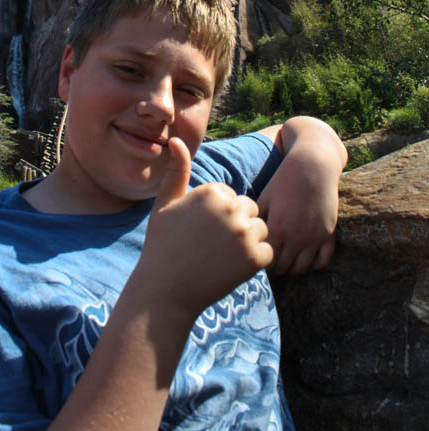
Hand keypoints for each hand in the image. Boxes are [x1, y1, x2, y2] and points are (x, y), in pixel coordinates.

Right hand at [138, 137, 272, 319]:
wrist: (165, 291)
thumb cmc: (162, 244)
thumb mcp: (165, 203)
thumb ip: (177, 170)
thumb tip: (177, 140)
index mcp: (212, 191)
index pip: (231, 196)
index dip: (216, 215)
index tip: (198, 232)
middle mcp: (231, 207)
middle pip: (250, 209)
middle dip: (236, 226)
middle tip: (210, 246)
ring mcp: (244, 233)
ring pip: (261, 229)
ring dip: (247, 242)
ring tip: (220, 257)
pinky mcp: (255, 258)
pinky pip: (268, 252)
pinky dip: (254, 262)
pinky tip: (229, 268)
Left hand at [256, 117, 345, 275]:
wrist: (313, 165)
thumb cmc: (284, 180)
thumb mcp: (265, 198)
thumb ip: (256, 221)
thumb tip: (246, 239)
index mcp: (277, 228)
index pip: (265, 259)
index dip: (258, 261)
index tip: (254, 258)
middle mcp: (296, 237)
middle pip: (283, 268)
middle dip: (274, 269)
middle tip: (267, 264)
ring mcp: (315, 237)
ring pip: (302, 268)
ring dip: (292, 269)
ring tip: (284, 263)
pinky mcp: (329, 233)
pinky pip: (324, 260)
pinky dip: (314, 265)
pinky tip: (305, 258)